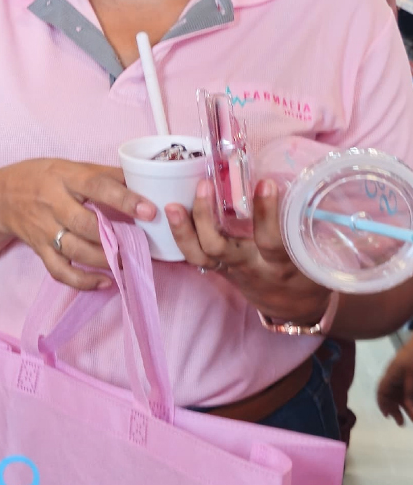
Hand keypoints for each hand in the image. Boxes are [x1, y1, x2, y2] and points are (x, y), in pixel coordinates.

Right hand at [0, 159, 155, 290]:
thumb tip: (143, 179)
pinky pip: (60, 271)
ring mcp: (44, 229)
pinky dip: (82, 281)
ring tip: (127, 261)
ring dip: (105, 260)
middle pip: (85, 224)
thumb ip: (104, 174)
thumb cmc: (42, 177)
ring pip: (75, 250)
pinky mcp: (40, 249)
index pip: (96, 186)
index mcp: (64, 177)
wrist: (0, 197)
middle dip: (115, 237)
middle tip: (140, 243)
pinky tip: (104, 282)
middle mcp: (52, 203)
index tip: (149, 211)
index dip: (124, 199)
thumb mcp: (69, 166)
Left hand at [166, 177, 331, 324]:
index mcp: (280, 263)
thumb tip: (299, 179)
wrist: (292, 305)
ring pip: (198, 254)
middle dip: (206, 218)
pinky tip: (172, 212)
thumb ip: (302, 223)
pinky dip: (181, 235)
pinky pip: (194, 256)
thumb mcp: (313, 252)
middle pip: (219, 248)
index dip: (267, 213)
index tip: (265, 183)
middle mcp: (250, 266)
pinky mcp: (217, 268)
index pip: (271, 241)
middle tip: (204, 185)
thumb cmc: (306, 270)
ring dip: (183, 229)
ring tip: (172, 205)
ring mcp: (229, 268)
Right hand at [377, 337, 412, 425]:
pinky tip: (411, 403)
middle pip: (390, 394)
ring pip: (399, 393)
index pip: (382, 390)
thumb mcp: (411, 373)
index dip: (382, 404)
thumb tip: (408, 407)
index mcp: (392, 374)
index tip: (387, 416)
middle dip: (394, 408)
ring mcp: (403, 374)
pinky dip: (408, 397)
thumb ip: (409, 391)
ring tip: (411, 418)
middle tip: (401, 422)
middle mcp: (396, 375)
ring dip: (403, 406)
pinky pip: (406, 388)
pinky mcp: (409, 373)